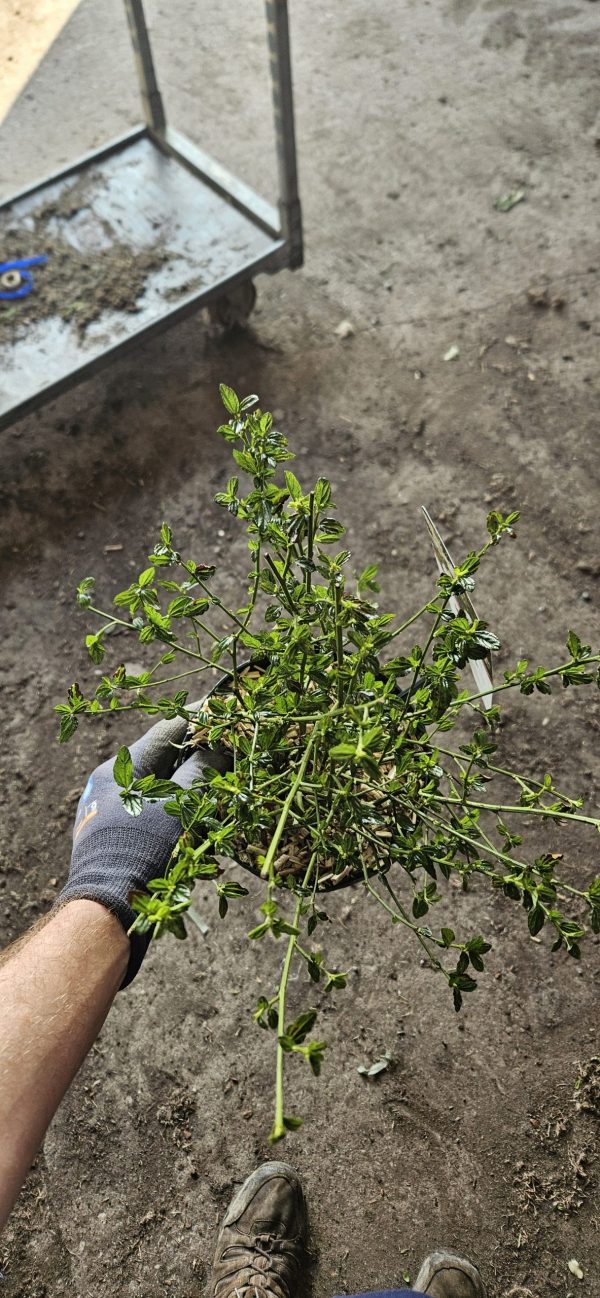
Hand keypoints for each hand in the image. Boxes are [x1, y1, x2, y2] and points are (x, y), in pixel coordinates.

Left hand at [58, 708, 221, 986]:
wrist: (107, 912)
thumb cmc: (140, 851)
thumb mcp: (178, 805)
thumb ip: (201, 769)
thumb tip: (218, 743)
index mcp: (119, 770)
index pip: (166, 729)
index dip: (200, 718)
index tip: (227, 711)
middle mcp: (112, 788)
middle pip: (166, 762)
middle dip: (202, 762)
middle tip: (233, 760)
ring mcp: (114, 816)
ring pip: (165, 793)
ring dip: (195, 796)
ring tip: (221, 804)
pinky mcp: (121, 843)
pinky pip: (159, 821)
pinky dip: (183, 822)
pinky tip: (204, 834)